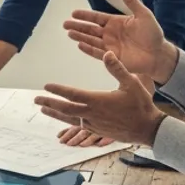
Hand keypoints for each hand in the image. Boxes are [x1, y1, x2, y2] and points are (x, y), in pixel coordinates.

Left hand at [34, 51, 166, 145]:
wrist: (148, 129)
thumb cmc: (141, 105)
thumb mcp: (131, 83)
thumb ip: (117, 68)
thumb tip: (107, 53)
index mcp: (98, 101)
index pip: (72, 94)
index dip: (58, 90)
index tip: (46, 86)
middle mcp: (92, 114)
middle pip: (65, 109)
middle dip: (49, 103)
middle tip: (36, 99)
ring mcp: (94, 124)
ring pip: (69, 118)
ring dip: (55, 113)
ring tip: (43, 110)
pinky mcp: (97, 131)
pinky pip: (78, 125)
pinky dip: (68, 121)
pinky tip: (64, 118)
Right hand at [63, 0, 176, 80]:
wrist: (159, 54)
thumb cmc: (153, 34)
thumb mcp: (143, 15)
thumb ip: (131, 2)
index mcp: (115, 22)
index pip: (97, 18)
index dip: (85, 16)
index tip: (73, 13)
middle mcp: (110, 34)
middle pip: (90, 29)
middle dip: (77, 26)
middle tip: (65, 24)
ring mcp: (110, 46)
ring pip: (91, 40)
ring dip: (80, 37)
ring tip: (69, 33)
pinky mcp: (112, 57)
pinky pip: (97, 53)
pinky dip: (89, 49)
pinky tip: (80, 45)